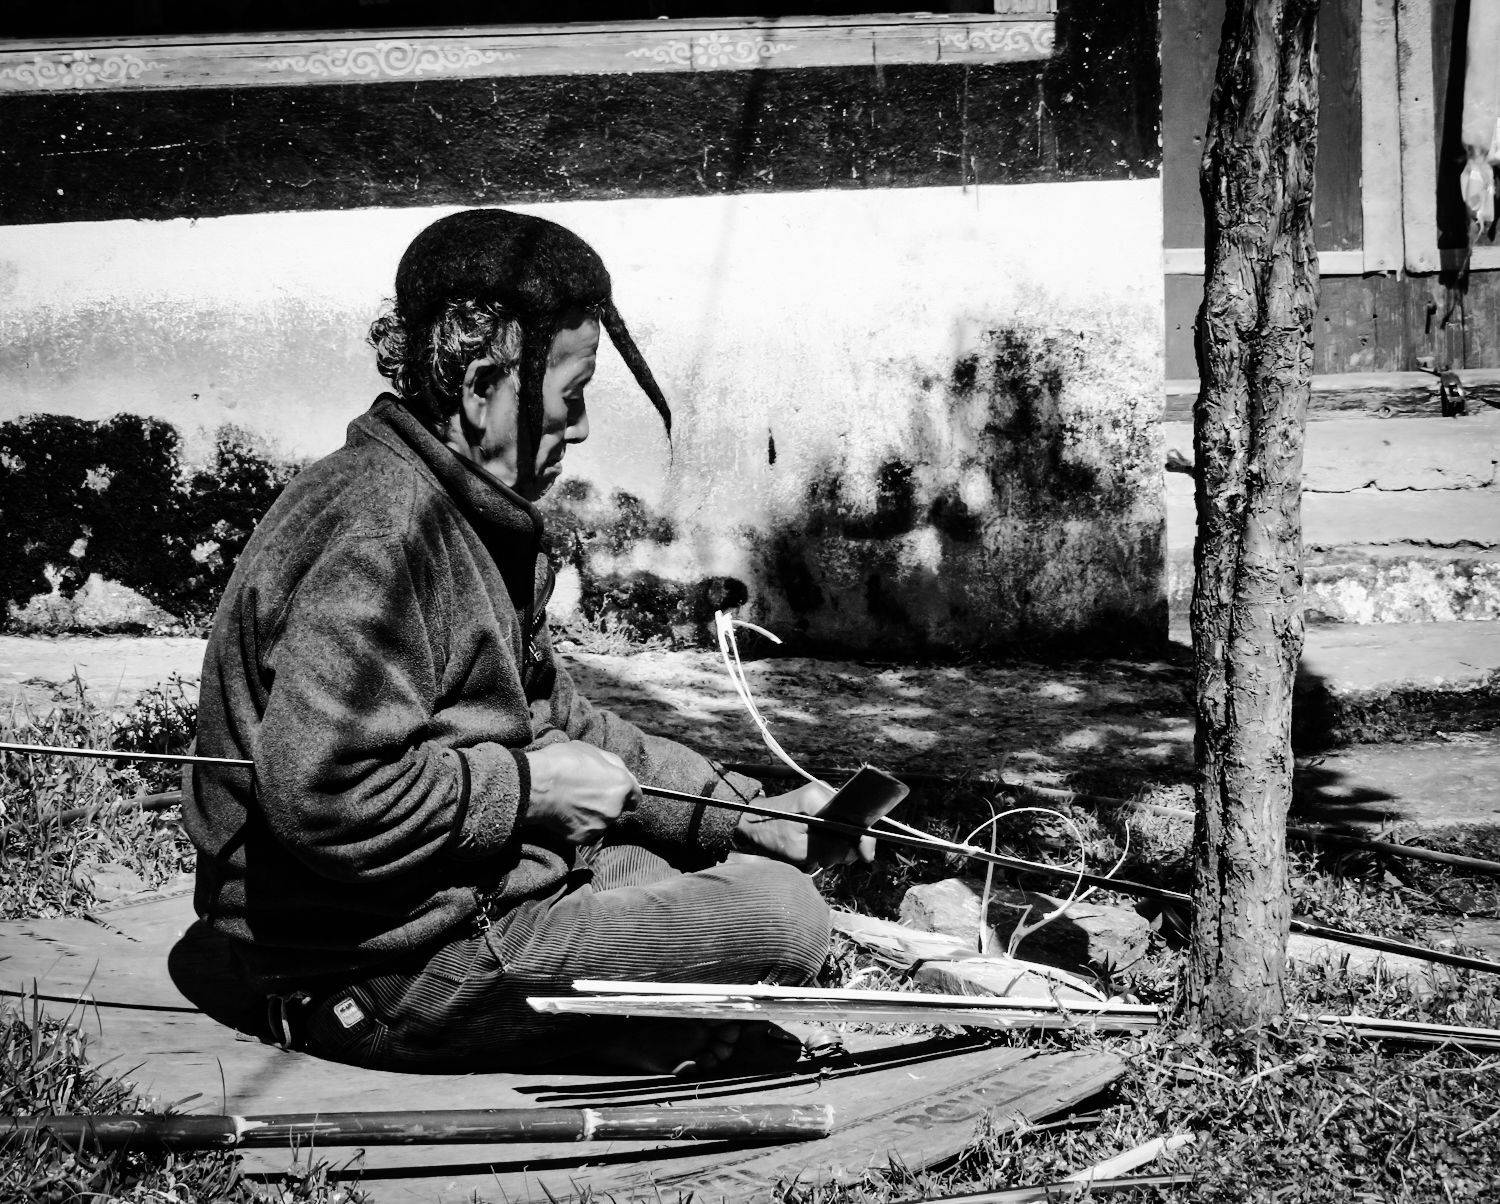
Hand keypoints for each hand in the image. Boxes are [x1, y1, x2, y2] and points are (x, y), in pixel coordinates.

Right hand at [526, 741, 640, 844]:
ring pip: (601, 822)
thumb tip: (619, 771)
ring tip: (572, 803)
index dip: (626, 793)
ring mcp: (599, 826)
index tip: (617, 793)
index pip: (636, 796)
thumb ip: (611, 764)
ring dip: (592, 815)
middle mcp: (615, 809)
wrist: (536, 785)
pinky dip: (577, 826)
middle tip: (585, 794)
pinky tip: (565, 814)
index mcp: (621, 786)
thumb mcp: (592, 751)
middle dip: (606, 803)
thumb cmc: (562, 762)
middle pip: (617, 809)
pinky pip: (584, 832)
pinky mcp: (582, 838)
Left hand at [734, 781, 876, 871]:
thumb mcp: (800, 847)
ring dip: (833, 847)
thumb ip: (830, 847)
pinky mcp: (817, 809)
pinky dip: (826, 843)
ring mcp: (821, 801)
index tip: (866, 858)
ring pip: (842, 830)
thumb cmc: (770, 834)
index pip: (855, 818)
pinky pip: (832, 829)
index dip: (864, 839)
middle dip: (844, 847)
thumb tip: (855, 851)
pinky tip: (812, 850)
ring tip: (814, 856)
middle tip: (825, 859)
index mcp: (819, 797)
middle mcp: (823, 794)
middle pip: (851, 825)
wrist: (748, 823)